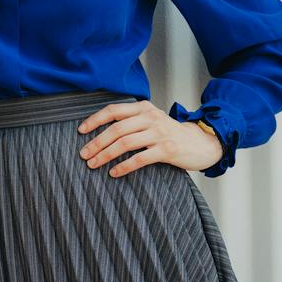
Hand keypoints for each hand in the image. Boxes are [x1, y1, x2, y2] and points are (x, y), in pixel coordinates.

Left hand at [76, 100, 223, 177]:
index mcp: (143, 108)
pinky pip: (139, 159)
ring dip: (105, 155)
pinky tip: (113, 172)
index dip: (95, 120)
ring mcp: (159, 133)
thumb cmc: (169, 133)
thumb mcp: (151, 119)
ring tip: (93, 164)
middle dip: (96, 142)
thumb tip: (100, 130)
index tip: (81, 131)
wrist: (200, 142)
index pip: (113, 110)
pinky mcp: (167, 150)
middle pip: (116, 129)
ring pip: (125, 143)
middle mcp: (150, 117)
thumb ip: (131, 120)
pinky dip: (124, 166)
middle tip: (83, 155)